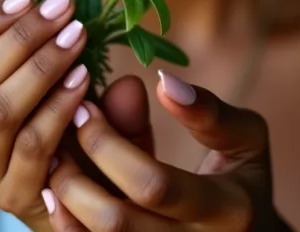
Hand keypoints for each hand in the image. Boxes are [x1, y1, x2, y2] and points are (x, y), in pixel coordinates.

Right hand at [0, 0, 90, 228]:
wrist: (92, 196)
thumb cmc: (76, 131)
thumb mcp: (71, 85)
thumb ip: (72, 53)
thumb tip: (78, 23)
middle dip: (22, 35)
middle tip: (64, 8)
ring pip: (0, 109)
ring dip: (41, 66)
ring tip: (77, 37)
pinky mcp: (14, 196)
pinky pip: (32, 144)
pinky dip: (59, 107)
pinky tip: (83, 80)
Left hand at [43, 72, 290, 230]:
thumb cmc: (243, 179)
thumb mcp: (246, 138)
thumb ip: (209, 112)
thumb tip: (165, 82)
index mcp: (230, 211)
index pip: (154, 185)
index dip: (109, 145)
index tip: (84, 107)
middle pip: (116, 222)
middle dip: (76, 172)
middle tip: (59, 134)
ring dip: (66, 200)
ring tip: (53, 157)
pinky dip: (67, 226)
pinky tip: (56, 194)